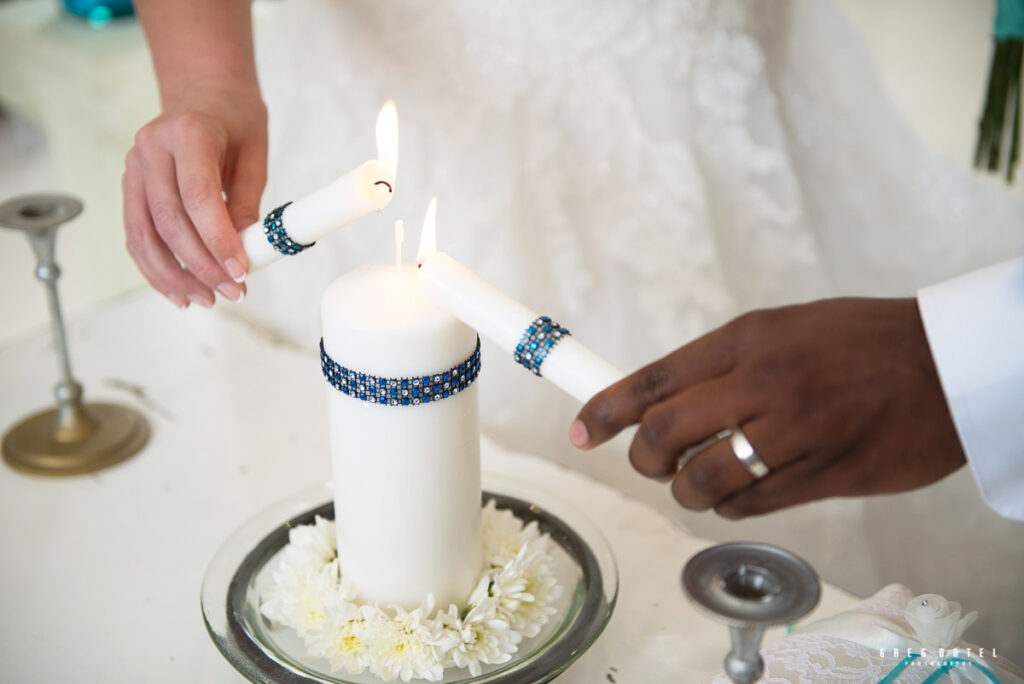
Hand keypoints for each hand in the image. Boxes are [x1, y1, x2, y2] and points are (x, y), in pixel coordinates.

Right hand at [123, 86, 266, 307]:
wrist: (202, 93)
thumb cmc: (234, 120)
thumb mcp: (254, 154)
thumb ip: (245, 202)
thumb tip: (244, 254)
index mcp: (187, 133)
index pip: (198, 196)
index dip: (217, 239)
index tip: (240, 271)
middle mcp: (151, 149)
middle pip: (168, 220)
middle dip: (200, 265)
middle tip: (232, 292)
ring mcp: (133, 168)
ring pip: (144, 234)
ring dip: (174, 275)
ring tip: (206, 300)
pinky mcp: (129, 187)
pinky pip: (136, 235)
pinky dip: (155, 268)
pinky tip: (179, 292)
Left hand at [569, 298, 965, 517]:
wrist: (948, 363)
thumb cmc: (861, 340)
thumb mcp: (783, 328)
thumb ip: (724, 362)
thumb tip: (662, 399)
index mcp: (748, 339)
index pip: (655, 379)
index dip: (608, 409)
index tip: (581, 429)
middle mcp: (765, 383)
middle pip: (664, 435)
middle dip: (642, 457)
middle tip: (648, 460)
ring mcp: (795, 432)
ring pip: (701, 479)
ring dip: (685, 489)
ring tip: (695, 481)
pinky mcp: (824, 474)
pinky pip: (749, 505)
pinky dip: (728, 506)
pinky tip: (737, 492)